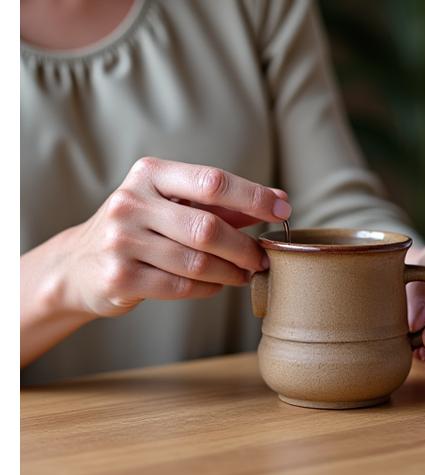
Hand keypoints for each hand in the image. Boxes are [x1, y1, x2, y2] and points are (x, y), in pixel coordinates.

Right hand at [60, 157, 290, 316]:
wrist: (78, 264)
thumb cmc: (140, 228)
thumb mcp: (172, 204)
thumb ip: (222, 203)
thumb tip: (279, 201)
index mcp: (149, 174)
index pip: (213, 181)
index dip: (254, 197)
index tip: (283, 210)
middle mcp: (131, 202)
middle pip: (208, 227)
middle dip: (245, 247)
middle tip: (263, 258)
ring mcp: (121, 240)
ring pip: (198, 262)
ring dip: (231, 272)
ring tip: (245, 274)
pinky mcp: (119, 277)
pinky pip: (182, 286)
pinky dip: (208, 288)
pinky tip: (216, 284)